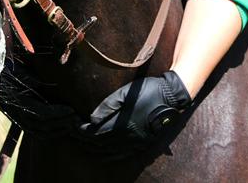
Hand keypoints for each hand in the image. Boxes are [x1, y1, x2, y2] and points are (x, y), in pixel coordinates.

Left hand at [77, 70, 191, 149]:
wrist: (171, 96)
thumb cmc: (148, 91)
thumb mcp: (125, 93)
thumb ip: (107, 106)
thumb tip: (92, 120)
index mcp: (122, 125)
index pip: (96, 133)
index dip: (83, 131)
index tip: (76, 125)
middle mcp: (127, 137)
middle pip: (101, 144)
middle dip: (87, 140)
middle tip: (77, 135)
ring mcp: (136, 142)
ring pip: (111, 151)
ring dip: (97, 149)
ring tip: (87, 144)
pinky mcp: (143, 142)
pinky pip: (123, 153)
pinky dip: (111, 154)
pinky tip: (106, 153)